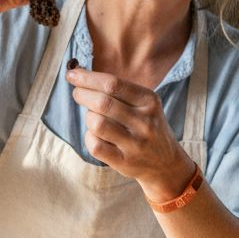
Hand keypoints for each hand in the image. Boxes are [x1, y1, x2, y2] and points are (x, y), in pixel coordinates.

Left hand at [68, 68, 196, 202]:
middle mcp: (144, 122)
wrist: (166, 163)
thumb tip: (79, 75)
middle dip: (82, 94)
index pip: (113, 84)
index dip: (88, 78)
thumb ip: (118, 90)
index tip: (72, 74)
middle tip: (77, 93)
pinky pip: (95, 146)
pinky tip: (94, 135)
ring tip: (92, 116)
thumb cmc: (146, 126)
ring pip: (96, 124)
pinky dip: (89, 137)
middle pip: (102, 102)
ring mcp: (135, 144)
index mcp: (149, 101)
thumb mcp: (144, 104)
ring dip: (88, 117)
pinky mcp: (125, 162)